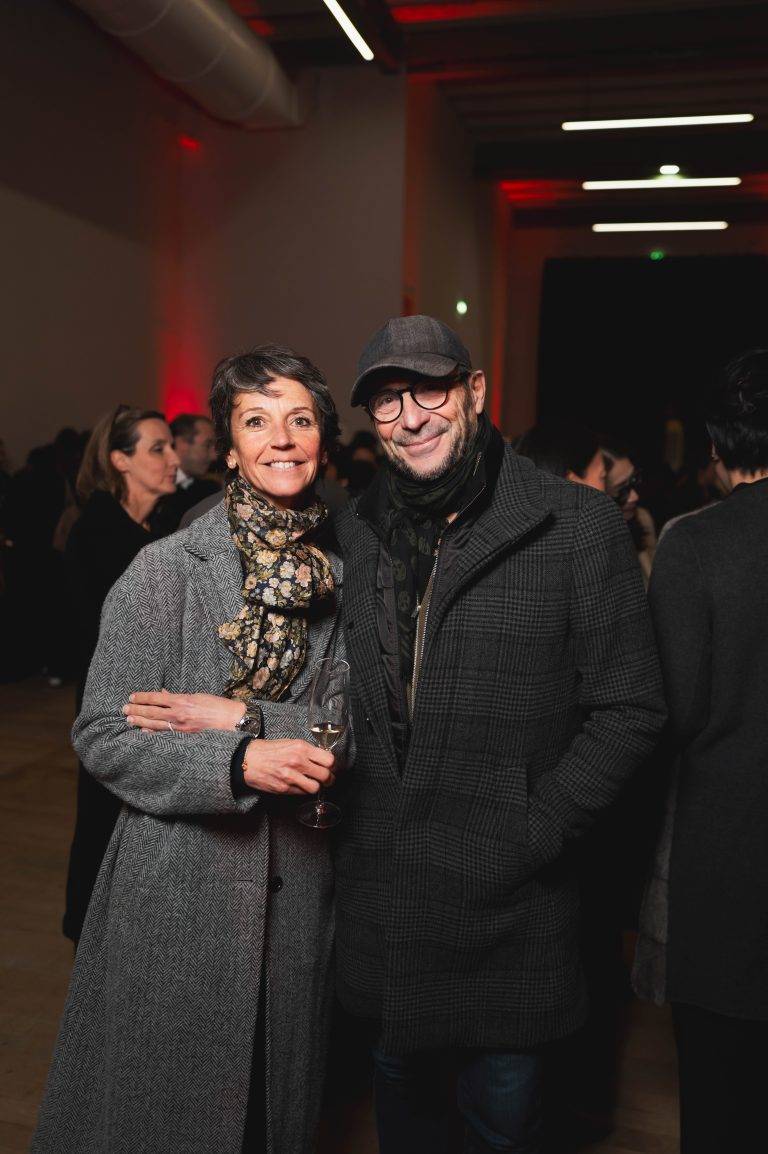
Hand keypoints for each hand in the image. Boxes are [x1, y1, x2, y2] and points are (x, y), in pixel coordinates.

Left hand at [123, 690, 245, 732]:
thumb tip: (164, 694)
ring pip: (155, 724)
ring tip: (129, 719)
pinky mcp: (185, 736)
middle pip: (152, 711)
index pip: (157, 698)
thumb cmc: (218, 706)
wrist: (232, 721)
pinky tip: (143, 732)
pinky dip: (152, 733)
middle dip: (137, 709)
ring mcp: (181, 726)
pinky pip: (165, 734)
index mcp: (182, 700)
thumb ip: (179, 696)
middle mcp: (179, 713)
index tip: (132, 697)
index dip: (143, 697)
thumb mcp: (198, 696)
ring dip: (141, 721)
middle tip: (124, 709)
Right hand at [243, 739, 335, 794]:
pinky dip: (303, 790)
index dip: (332, 765)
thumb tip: (322, 759)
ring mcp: (291, 776)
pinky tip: (300, 785)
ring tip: (314, 783)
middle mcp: (298, 762)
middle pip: (325, 776)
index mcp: (301, 748)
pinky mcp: (284, 788)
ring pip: (315, 788)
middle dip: (329, 779)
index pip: (329, 760)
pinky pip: (302, 793)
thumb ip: (307, 751)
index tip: (330, 767)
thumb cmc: (269, 750)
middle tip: (327, 779)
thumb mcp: (290, 743)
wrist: (248, 759)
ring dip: (316, 786)